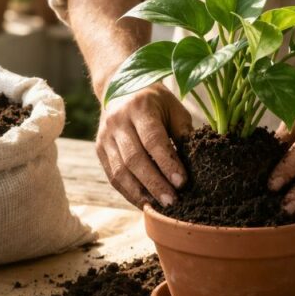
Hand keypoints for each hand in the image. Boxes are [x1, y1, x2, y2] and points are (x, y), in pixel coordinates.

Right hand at [96, 83, 191, 206]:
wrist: (120, 87)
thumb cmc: (155, 101)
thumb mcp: (173, 108)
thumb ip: (182, 133)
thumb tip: (195, 165)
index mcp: (140, 108)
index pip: (153, 141)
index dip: (167, 164)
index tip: (182, 183)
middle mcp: (118, 122)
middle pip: (134, 159)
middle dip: (154, 184)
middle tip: (172, 202)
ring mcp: (105, 137)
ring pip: (120, 171)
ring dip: (140, 193)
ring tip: (158, 208)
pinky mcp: (100, 150)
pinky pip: (113, 176)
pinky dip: (129, 192)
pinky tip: (144, 203)